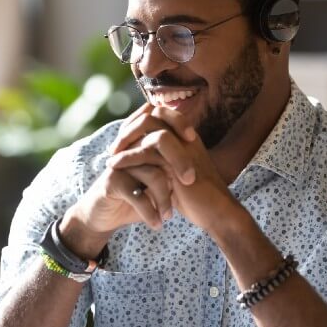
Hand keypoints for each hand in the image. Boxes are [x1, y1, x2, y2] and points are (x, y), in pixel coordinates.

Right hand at [59, 104, 180, 257]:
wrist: (104, 216)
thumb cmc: (135, 197)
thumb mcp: (156, 182)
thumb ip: (173, 169)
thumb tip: (203, 164)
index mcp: (141, 143)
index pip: (161, 120)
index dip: (178, 122)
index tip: (194, 139)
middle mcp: (130, 149)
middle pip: (159, 142)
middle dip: (179, 162)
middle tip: (189, 182)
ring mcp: (120, 164)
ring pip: (153, 174)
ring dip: (165, 198)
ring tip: (169, 216)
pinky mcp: (112, 182)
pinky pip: (137, 195)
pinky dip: (150, 212)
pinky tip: (157, 224)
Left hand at [107, 106, 239, 234]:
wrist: (216, 213)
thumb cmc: (196, 197)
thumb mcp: (175, 174)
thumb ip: (162, 161)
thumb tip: (141, 155)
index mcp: (186, 136)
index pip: (159, 114)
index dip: (137, 123)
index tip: (122, 140)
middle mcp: (185, 136)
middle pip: (152, 113)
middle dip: (129, 127)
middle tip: (114, 146)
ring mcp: (183, 146)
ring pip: (148, 126)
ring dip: (125, 139)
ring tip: (111, 156)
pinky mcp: (178, 161)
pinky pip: (147, 149)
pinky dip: (127, 156)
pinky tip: (114, 165)